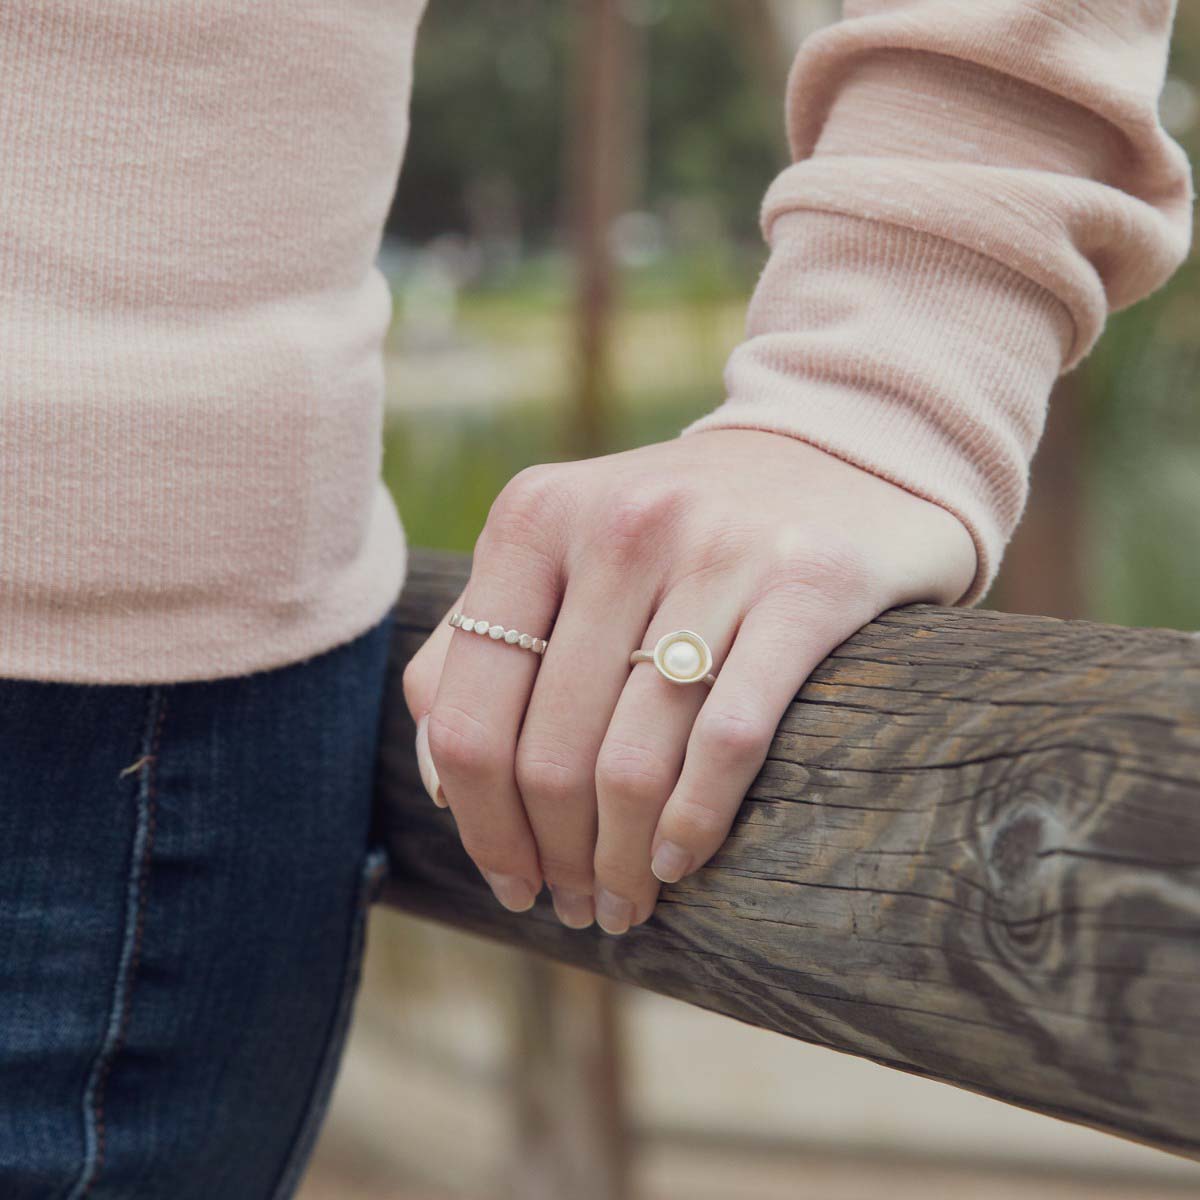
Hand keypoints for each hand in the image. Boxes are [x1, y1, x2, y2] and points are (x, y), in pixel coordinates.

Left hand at [402, 428, 974, 933]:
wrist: (833, 456)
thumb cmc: (675, 535)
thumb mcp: (561, 557)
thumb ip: (479, 645)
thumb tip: (439, 781)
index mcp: (532, 518)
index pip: (470, 714)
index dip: (480, 823)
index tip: (509, 882)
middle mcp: (617, 523)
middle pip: (550, 753)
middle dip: (556, 857)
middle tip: (576, 907)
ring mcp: (716, 549)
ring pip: (633, 760)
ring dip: (621, 862)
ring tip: (626, 903)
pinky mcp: (807, 581)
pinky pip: (728, 737)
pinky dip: (696, 821)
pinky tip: (681, 859)